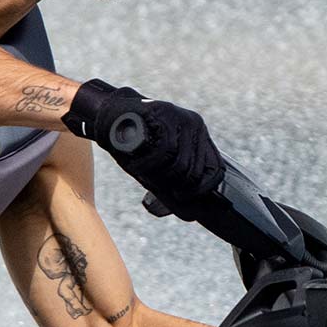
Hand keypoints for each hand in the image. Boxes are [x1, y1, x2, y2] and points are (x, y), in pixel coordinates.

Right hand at [63, 79, 229, 219]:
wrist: (112, 112)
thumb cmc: (135, 141)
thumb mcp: (159, 160)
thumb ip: (172, 180)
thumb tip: (189, 215)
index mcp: (199, 137)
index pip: (215, 168)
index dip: (202, 189)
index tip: (183, 197)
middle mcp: (196, 126)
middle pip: (194, 171)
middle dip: (172, 185)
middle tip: (153, 184)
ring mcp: (183, 118)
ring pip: (180, 163)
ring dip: (158, 176)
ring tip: (142, 175)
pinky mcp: (166, 113)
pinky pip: (164, 149)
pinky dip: (148, 165)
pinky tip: (136, 167)